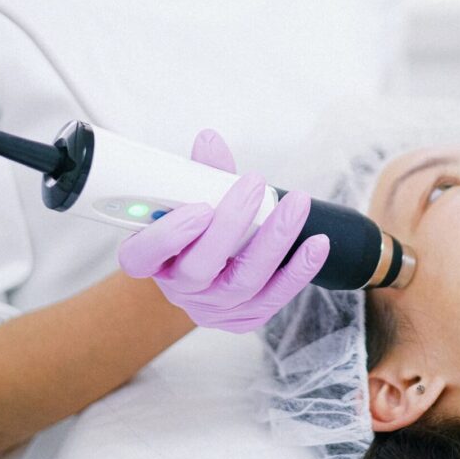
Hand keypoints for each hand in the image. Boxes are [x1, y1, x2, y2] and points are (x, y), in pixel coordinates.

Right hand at [117, 129, 329, 331]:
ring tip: (297, 203)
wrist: (209, 266)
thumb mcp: (189, 197)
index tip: (200, 207)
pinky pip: (275, 296)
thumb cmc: (195, 222)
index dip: (167, 237)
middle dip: (231, 224)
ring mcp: (211, 308)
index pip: (141, 256)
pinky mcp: (244, 318)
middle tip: (255, 183)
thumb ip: (200, 172)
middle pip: (199, 267)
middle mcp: (178, 289)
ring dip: (274, 240)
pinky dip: (299, 269)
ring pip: (243, 281)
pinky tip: (318, 243)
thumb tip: (211, 140)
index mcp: (150, 259)